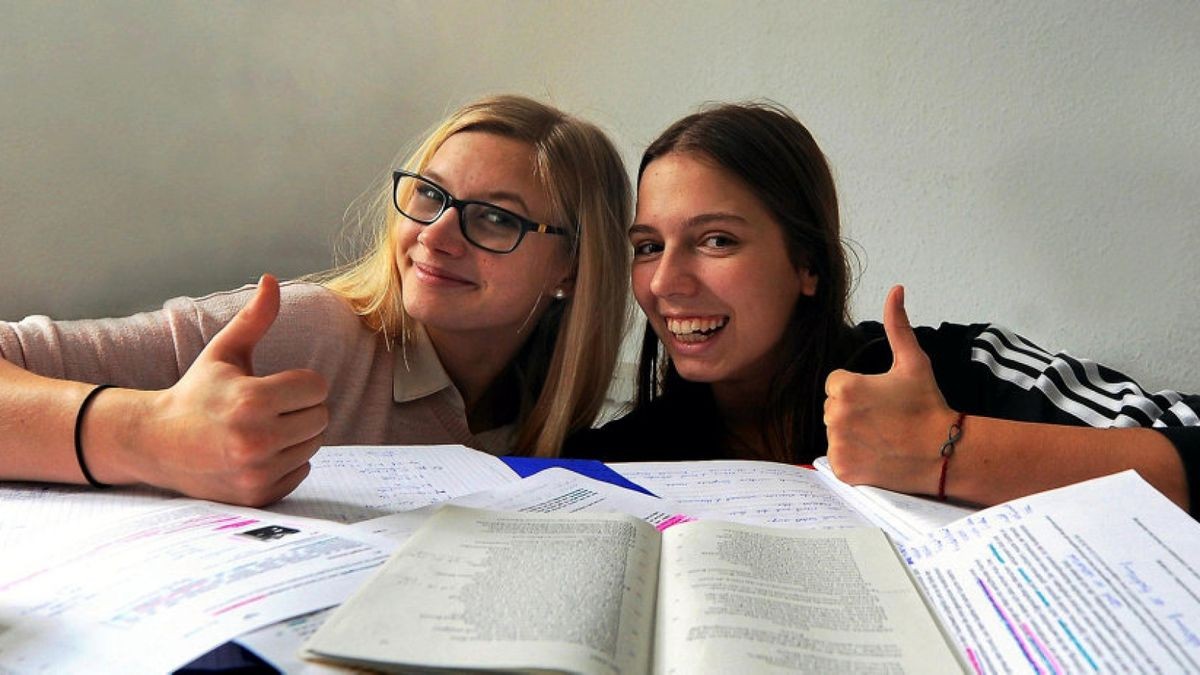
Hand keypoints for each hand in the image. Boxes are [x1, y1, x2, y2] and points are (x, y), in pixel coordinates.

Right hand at [127, 275, 328, 505]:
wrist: (156, 443)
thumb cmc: (196, 393)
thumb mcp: (224, 353)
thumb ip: (254, 319)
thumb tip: (272, 280)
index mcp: (251, 399)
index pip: (316, 387)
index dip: (299, 383)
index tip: (275, 386)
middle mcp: (255, 438)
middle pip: (321, 417)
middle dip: (300, 409)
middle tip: (269, 408)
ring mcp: (256, 471)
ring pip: (314, 445)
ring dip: (296, 436)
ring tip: (262, 429)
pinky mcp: (257, 494)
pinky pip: (302, 472)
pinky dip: (287, 462)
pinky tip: (258, 453)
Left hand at [824, 285, 957, 494]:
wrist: (943, 451)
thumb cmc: (927, 405)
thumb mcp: (914, 362)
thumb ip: (898, 325)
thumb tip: (896, 289)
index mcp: (843, 387)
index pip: (835, 385)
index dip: (859, 390)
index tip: (882, 400)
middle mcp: (833, 415)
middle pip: (833, 408)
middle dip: (853, 411)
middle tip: (885, 419)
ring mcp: (837, 445)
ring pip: (834, 433)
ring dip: (852, 434)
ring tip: (882, 436)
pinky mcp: (842, 469)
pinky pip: (838, 459)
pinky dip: (853, 459)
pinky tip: (877, 454)